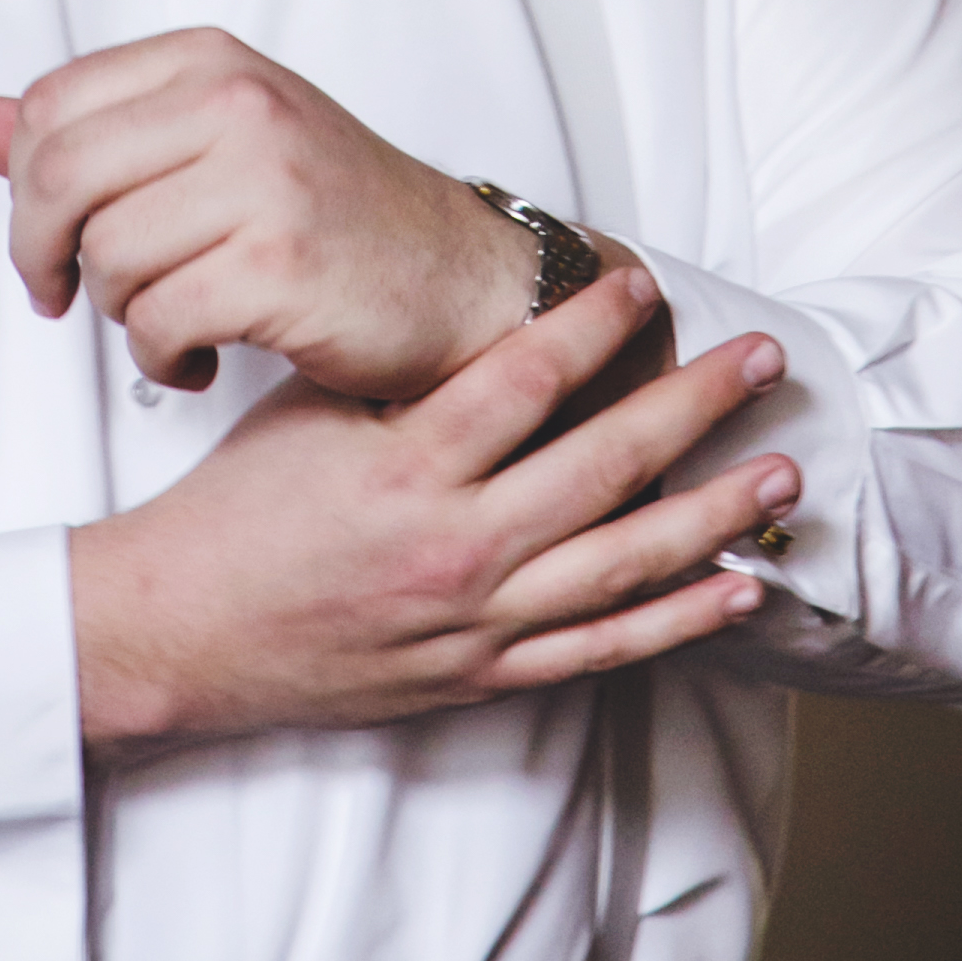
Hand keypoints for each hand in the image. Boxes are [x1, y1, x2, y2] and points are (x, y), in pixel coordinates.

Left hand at [0, 29, 548, 401]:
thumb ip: (83, 132)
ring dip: (119, 315)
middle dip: (43, 255)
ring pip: (105, 257)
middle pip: (57, 177)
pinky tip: (200, 356)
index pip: (49, 106)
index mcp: (209, 61)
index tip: (51, 236)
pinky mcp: (282, 265)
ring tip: (172, 320)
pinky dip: (161, 359)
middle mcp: (238, 102)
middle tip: (69, 295)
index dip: (25, 188)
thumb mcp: (205, 145)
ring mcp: (264, 180)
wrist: (458, 282)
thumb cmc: (330, 216)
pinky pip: (156, 322)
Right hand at [69, 267, 799, 752]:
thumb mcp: (310, 415)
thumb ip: (406, 383)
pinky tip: (737, 588)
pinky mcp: (479, 677)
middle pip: (604, 466)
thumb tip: (501, 325)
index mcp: (405, 469)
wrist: (179, 634)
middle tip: (762, 358)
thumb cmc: (237, 511)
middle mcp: (454, 548)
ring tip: (782, 470)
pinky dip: (676, 621)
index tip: (646, 283)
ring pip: (623, 564)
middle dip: (695, 406)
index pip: (526, 379)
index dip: (594, 326)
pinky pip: (599, 649)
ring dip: (713, 513)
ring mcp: (476, 622)